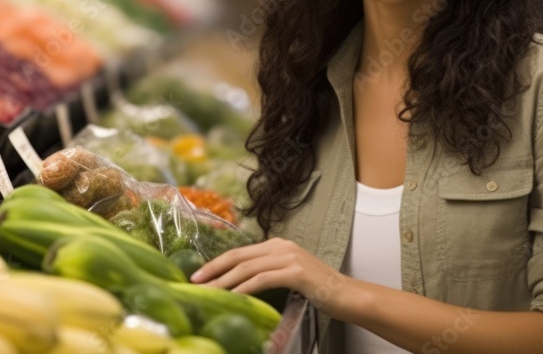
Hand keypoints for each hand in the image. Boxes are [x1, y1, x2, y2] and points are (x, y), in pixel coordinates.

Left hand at [190, 238, 348, 307]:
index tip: (199, 275)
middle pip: (238, 256)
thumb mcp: (290, 275)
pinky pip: (262, 280)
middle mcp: (281, 246)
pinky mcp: (295, 272)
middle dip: (213, 269)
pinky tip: (232, 297)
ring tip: (208, 292)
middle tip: (194, 281)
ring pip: (246, 268)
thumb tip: (242, 284)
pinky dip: (244, 288)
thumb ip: (269, 272)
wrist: (348, 295)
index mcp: (278, 245)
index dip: (217, 263)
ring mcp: (288, 257)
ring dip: (224, 281)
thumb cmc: (319, 290)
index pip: (240, 252)